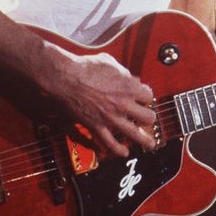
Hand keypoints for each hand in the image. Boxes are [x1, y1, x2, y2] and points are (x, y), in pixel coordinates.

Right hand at [39, 45, 156, 157]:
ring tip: (150, 144)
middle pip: (148, 117)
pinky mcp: (96, 126)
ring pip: (134, 134)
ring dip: (144, 140)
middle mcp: (123, 104)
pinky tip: (124, 152)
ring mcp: (111, 117)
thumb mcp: (111, 63)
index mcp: (129, 87)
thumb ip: (123, 73)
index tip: (143, 98)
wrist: (66, 77)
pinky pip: (109, 142)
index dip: (146, 96)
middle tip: (146, 118)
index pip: (148, 96)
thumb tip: (130, 78)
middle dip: (149, 117)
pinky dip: (117, 149)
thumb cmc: (86, 67)